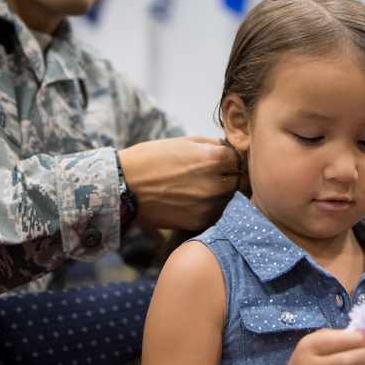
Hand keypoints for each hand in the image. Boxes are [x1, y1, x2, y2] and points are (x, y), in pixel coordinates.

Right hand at [118, 137, 240, 230]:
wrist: (123, 187)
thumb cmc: (150, 159)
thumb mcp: (183, 142)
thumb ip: (211, 145)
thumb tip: (229, 148)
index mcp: (214, 159)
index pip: (241, 158)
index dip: (233, 158)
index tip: (225, 160)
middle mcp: (216, 184)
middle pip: (241, 181)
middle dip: (233, 177)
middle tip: (219, 175)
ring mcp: (209, 205)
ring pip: (231, 199)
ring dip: (225, 194)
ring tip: (204, 189)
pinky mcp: (199, 222)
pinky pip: (217, 214)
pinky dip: (212, 208)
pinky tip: (196, 201)